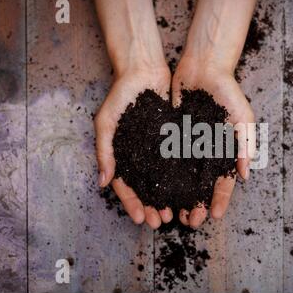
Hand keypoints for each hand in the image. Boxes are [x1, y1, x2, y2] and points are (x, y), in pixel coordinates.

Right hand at [94, 67, 173, 228]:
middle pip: (147, 187)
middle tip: (161, 222)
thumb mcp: (107, 122)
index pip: (126, 185)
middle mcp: (140, 155)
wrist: (143, 70)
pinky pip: (179, 161)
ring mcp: (158, 148)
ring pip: (164, 179)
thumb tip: (103, 182)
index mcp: (122, 154)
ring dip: (169, 197)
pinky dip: (183, 177)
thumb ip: (104, 151)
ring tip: (177, 212)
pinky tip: (190, 191)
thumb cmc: (120, 95)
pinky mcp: (174, 138)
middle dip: (153, 206)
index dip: (132, 203)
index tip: (140, 218)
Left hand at [172, 57, 255, 227]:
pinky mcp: (175, 135)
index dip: (221, 199)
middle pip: (203, 184)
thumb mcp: (241, 116)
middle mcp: (208, 151)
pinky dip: (164, 175)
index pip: (224, 181)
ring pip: (184, 176)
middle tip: (190, 221)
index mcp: (226, 150)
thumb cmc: (228, 91)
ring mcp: (191, 145)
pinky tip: (157, 189)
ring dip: (179, 195)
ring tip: (172, 212)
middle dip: (198, 203)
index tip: (215, 217)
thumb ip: (245, 144)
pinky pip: (169, 158)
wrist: (203, 67)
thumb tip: (245, 175)